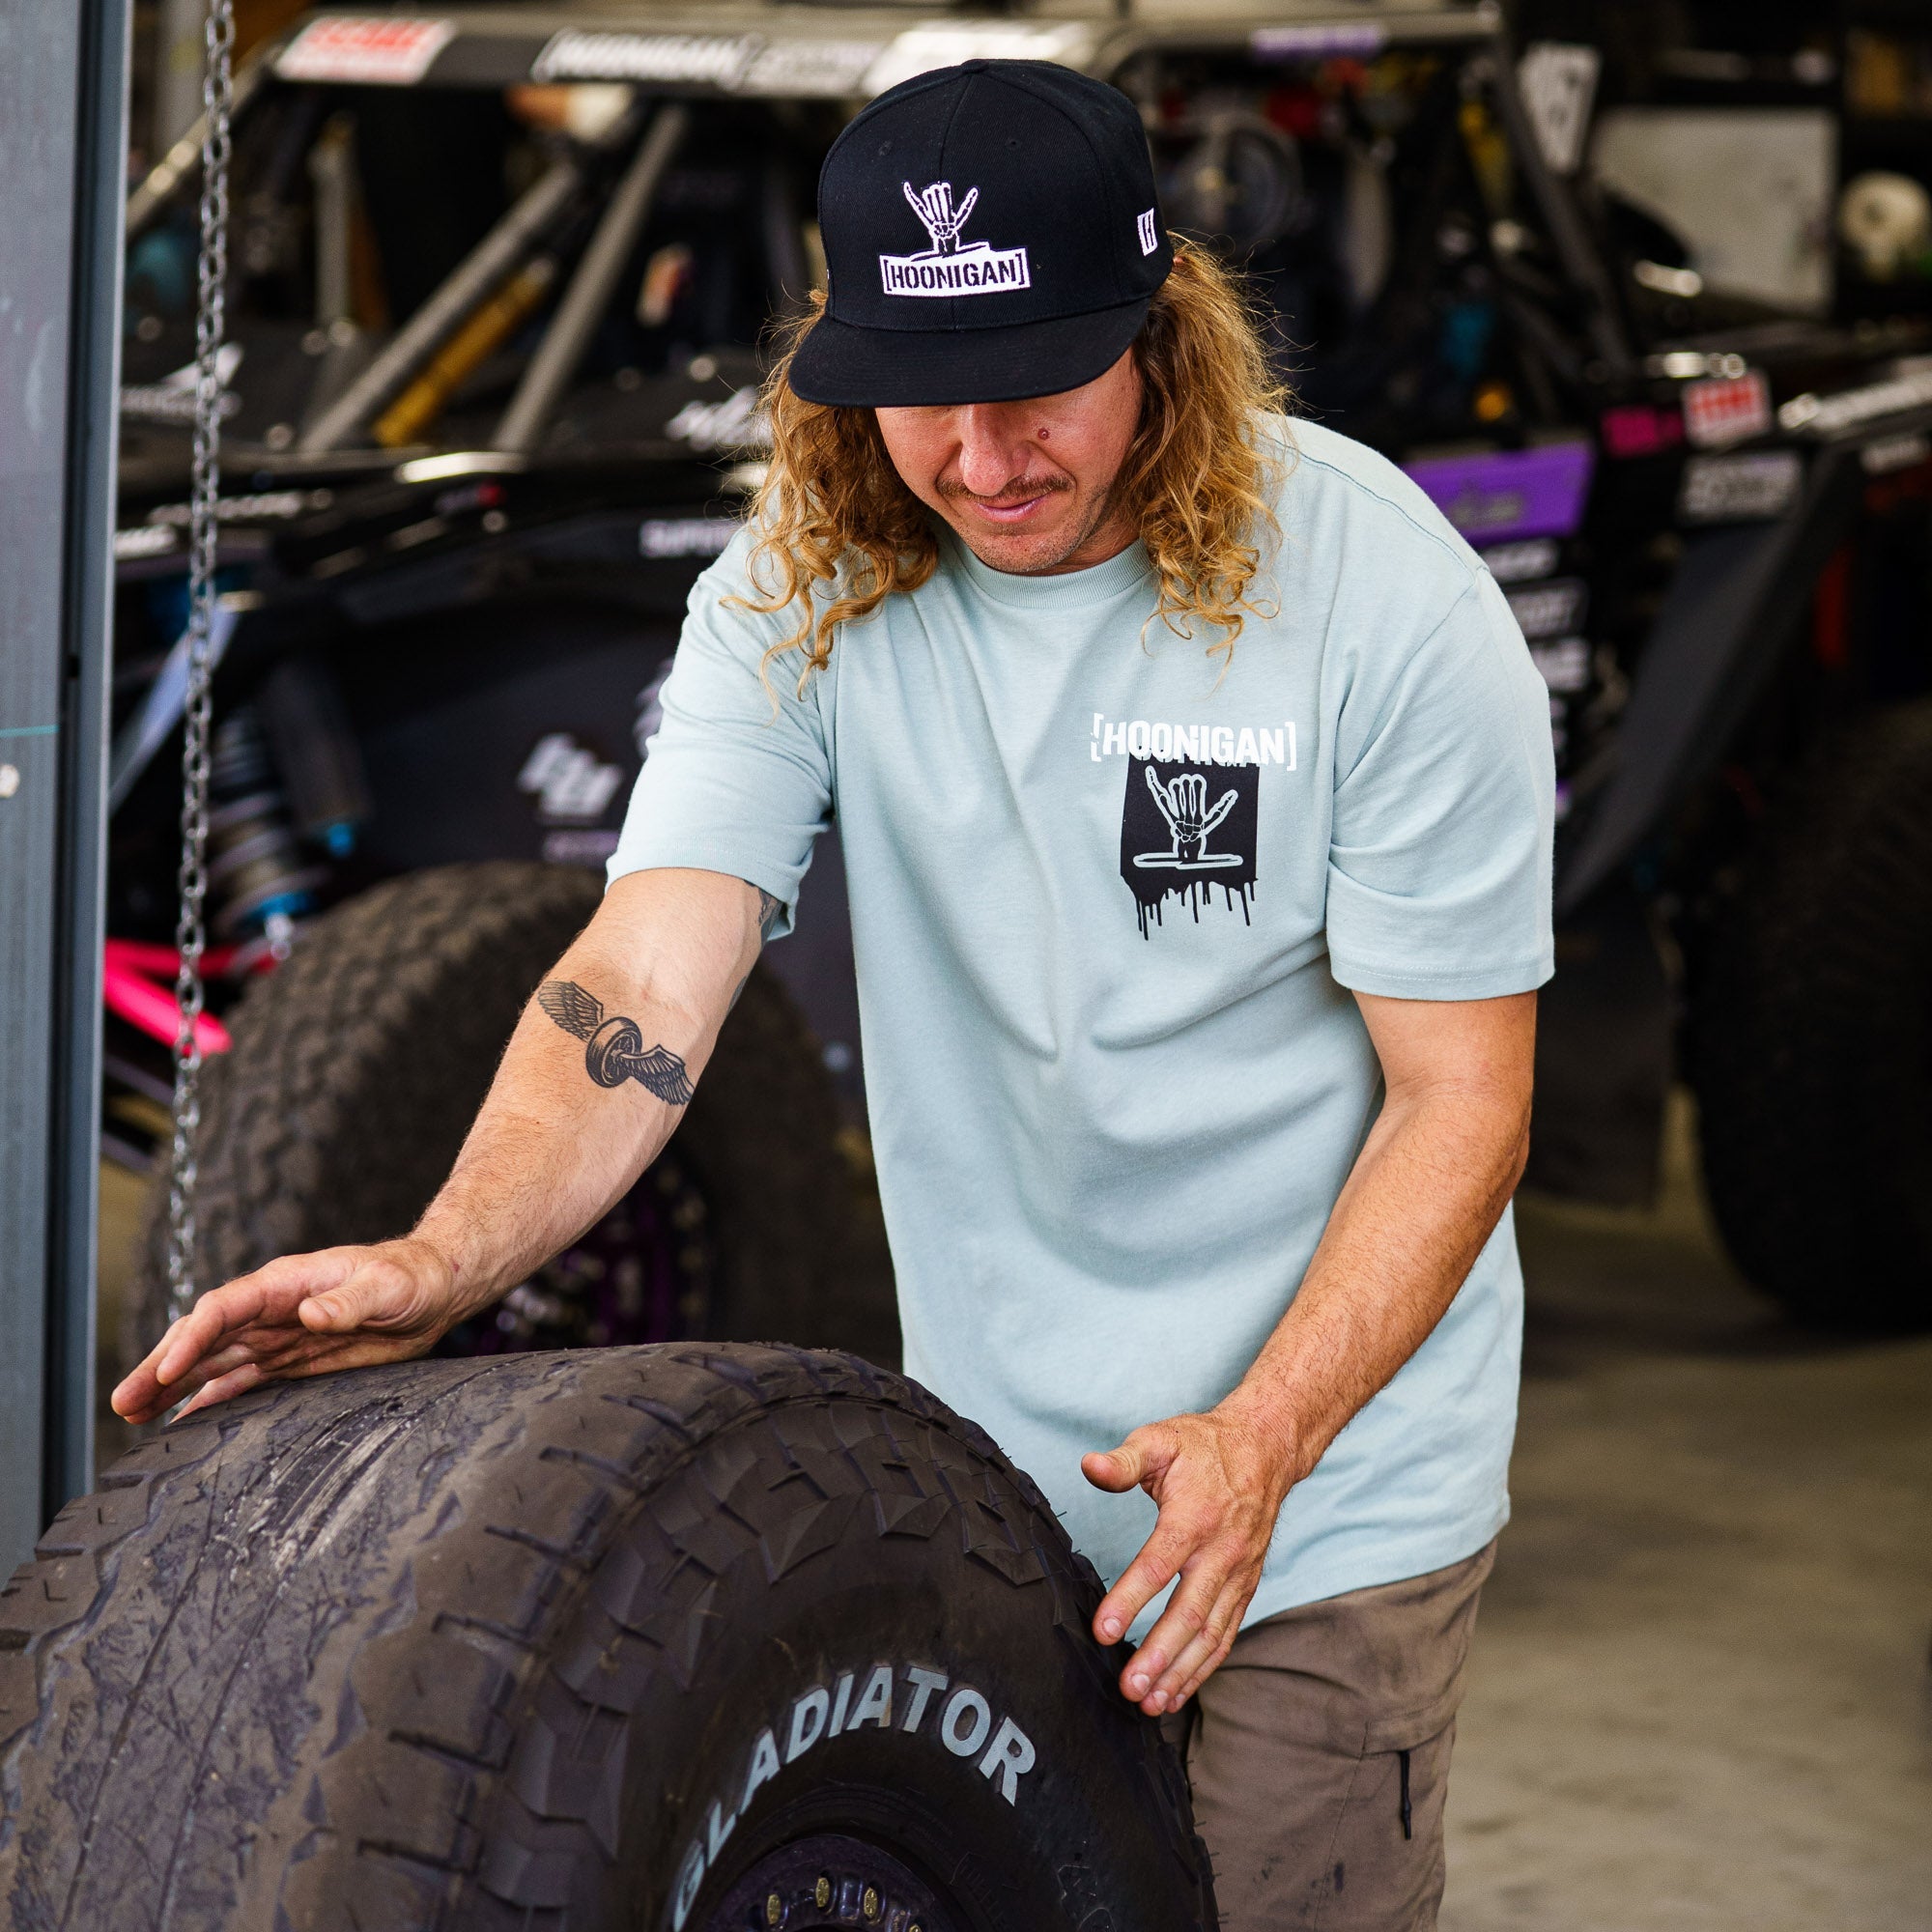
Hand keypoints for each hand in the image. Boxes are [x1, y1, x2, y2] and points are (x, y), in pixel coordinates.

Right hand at [110, 1237, 461, 1424]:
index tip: (168, 1372)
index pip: (222, 1309)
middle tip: (123, 1403)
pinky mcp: (290, 1360)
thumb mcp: (388, 1286)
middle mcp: (270, 1309)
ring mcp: (276, 1336)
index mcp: (284, 1283)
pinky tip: (180, 1424)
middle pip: (203, 1338)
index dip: (191, 1339)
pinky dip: (208, 1401)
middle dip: (161, 1368)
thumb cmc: (413, 1278)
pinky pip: (239, 1382)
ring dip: (172, 1389)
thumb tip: (310, 1315)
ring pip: (212, 1363)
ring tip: (132, 1417)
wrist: (434, 1289)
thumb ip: (350, 1300)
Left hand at [1081, 1401, 1300, 1715]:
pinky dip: (1202, 1668)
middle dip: (1159, 1655)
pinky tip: (1177, 1692)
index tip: (1103, 1630)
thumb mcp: (1160, 1440)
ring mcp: (1238, 1573)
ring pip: (1210, 1632)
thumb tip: (1088, 1465)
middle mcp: (1221, 1551)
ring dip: (1180, 1672)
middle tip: (1129, 1687)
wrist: (1265, 1450)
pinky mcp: (1245, 1587)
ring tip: (1149, 1703)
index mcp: (1195, 1516)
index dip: (1130, 1599)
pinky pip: (1225, 1634)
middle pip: (1189, 1612)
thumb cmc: (1203, 1447)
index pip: (1159, 1564)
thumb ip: (1123, 1460)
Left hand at [1146, 767, 1236, 855]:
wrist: (1187, 843)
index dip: (1198, 782)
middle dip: (1188, 781)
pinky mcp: (1165, 810)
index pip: (1198, 792)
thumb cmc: (1203, 828)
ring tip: (1179, 786)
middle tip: (1187, 783)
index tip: (1197, 781)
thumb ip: (1224, 805)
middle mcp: (1186, 813)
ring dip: (1177, 785)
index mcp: (1198, 814)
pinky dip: (1153, 781)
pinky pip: (1159, 794)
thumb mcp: (1215, 819)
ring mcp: (1174, 811)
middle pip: (1186, 786)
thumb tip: (1234, 794)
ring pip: (1174, 788)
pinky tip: (1149, 770)